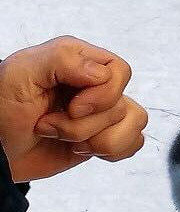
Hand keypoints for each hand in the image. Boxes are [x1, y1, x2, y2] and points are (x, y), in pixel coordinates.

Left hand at [0, 37, 147, 181]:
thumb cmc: (1, 107)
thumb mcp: (22, 72)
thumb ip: (64, 59)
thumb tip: (104, 74)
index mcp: (80, 61)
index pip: (120, 72)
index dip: (102, 96)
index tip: (71, 108)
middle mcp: (96, 86)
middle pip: (124, 105)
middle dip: (84, 126)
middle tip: (49, 126)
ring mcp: (102, 113)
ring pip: (134, 124)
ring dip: (98, 141)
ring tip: (64, 140)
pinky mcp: (104, 137)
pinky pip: (134, 143)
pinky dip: (113, 151)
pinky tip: (83, 149)